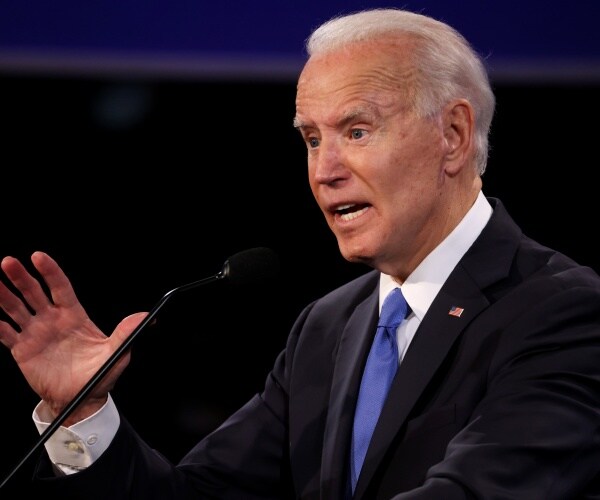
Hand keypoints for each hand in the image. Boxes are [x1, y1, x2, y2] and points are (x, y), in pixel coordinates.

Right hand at [0, 251, 146, 424]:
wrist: (81, 398)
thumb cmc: (100, 373)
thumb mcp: (116, 353)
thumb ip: (125, 333)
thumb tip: (145, 317)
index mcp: (73, 315)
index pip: (60, 287)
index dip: (50, 271)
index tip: (38, 256)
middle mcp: (52, 320)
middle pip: (34, 292)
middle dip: (21, 277)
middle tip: (8, 262)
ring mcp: (36, 333)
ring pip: (16, 308)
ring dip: (4, 295)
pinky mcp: (22, 349)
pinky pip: (5, 333)